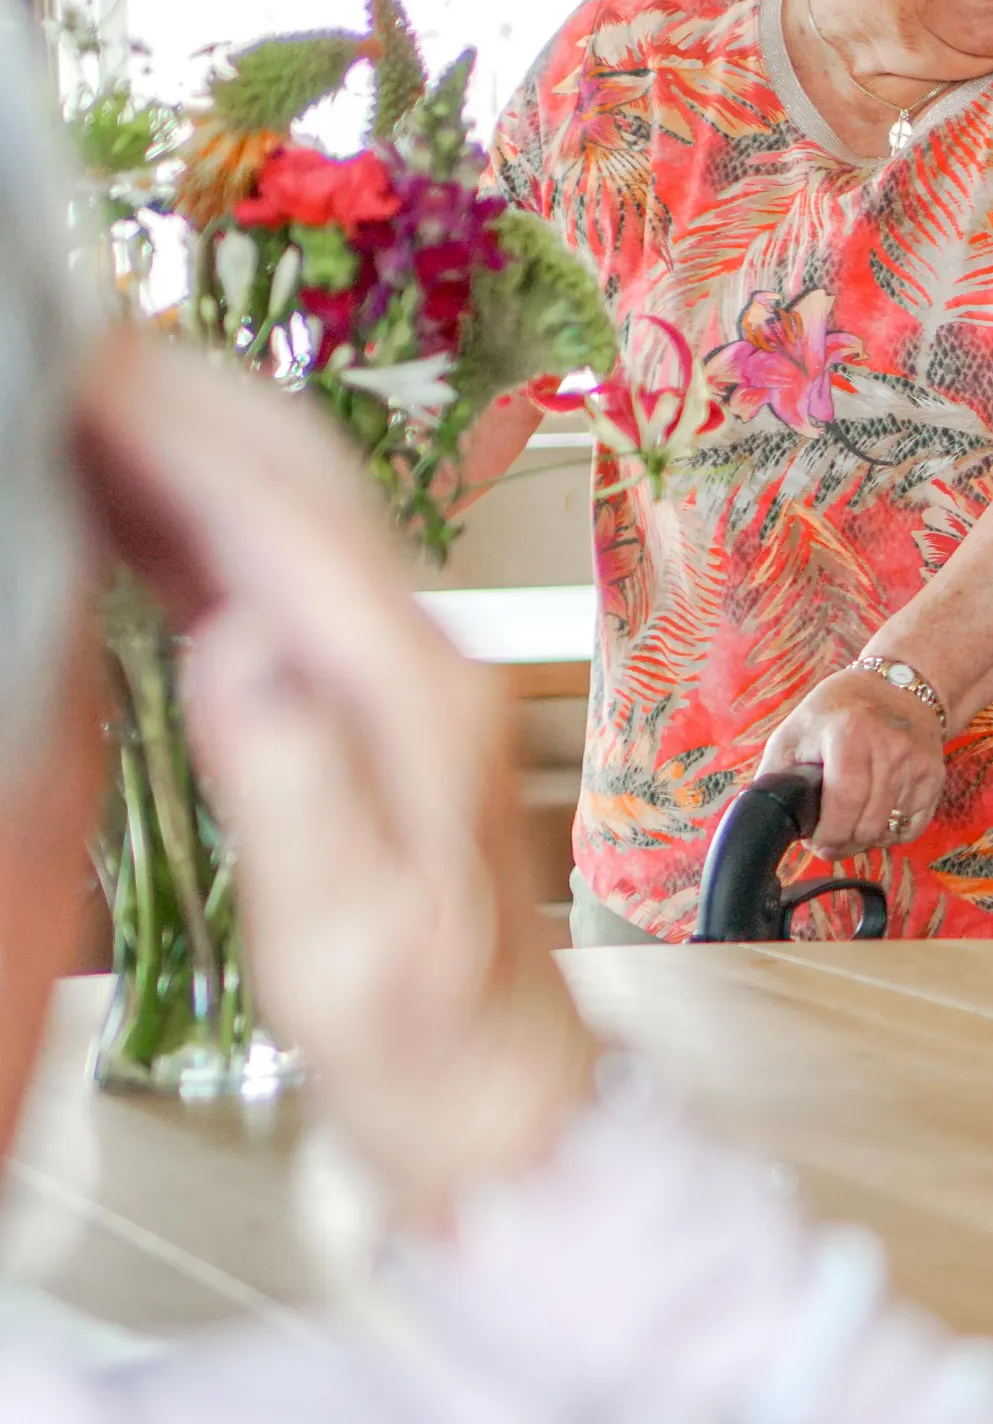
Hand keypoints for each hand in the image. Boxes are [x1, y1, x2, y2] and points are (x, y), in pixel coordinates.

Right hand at [75, 341, 599, 1223]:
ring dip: (191, 441)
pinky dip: (195, 517)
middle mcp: (422, 658)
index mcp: (416, 694)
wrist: (497, 1089)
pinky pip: (277, 572)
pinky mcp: (370, 700)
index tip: (84, 361)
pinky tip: (121, 504)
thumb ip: (297, 782)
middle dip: (187, 400)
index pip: (285, 523)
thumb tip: (238, 643)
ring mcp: (401, 673)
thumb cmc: (421, 1032)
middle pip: (300, 483)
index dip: (180, 434)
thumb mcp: (348, 932)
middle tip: (64, 334)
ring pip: (292, 512)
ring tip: (73, 389)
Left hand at [757, 668, 946, 856]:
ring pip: (890, 831)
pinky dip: (891, 833)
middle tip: (829, 839)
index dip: (828, 835)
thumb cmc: (838, 709)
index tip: (815, 842)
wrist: (899, 685)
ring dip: (866, 840)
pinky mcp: (934, 775)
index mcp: (849, 734)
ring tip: (850, 826)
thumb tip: (766, 818)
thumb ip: (776, 773)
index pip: (844, 802)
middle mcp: (890, 748)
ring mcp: (917, 763)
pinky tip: (875, 819)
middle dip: (844, 844)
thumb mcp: (796, 730)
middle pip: (868, 825)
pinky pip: (913, 827)